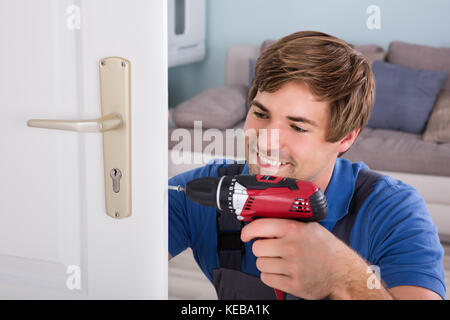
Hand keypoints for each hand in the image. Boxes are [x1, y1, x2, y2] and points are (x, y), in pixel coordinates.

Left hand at [240, 218, 368, 298]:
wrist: (344, 273)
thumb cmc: (327, 250)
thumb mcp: (309, 228)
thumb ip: (287, 224)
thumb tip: (261, 223)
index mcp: (295, 229)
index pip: (260, 226)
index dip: (248, 231)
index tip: (246, 235)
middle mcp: (292, 247)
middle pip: (257, 248)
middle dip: (262, 249)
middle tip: (272, 249)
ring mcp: (292, 267)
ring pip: (260, 264)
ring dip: (267, 263)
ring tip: (281, 261)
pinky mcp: (293, 284)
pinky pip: (266, 278)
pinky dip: (271, 276)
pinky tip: (283, 271)